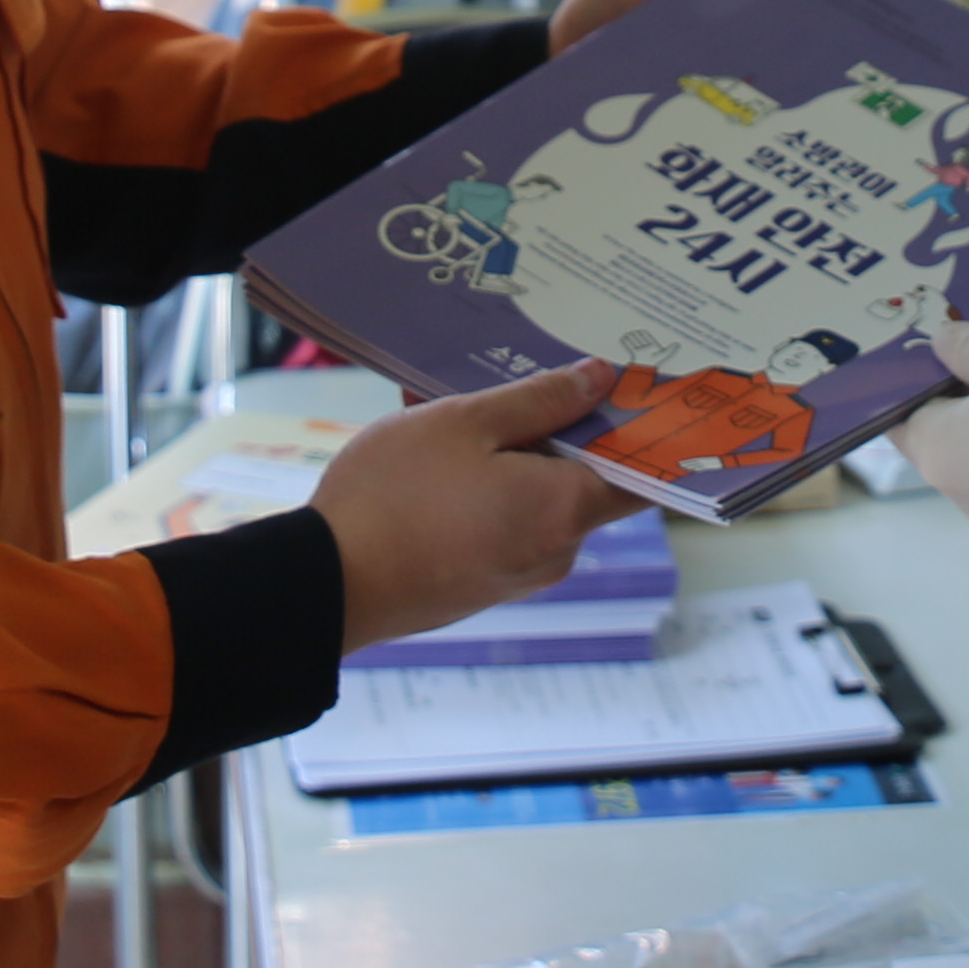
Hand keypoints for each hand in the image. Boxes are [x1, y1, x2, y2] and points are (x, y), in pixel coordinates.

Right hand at [311, 359, 635, 651]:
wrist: (327, 586)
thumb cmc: (397, 495)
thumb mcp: (465, 423)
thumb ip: (540, 400)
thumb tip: (601, 381)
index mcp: (565, 509)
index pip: (641, 473)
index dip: (640, 430)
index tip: (630, 389)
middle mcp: (555, 552)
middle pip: (580, 480)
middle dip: (551, 430)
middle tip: (511, 385)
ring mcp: (515, 575)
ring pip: (532, 499)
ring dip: (505, 457)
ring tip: (449, 416)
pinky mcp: (478, 586)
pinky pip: (499, 525)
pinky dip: (481, 491)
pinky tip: (432, 460)